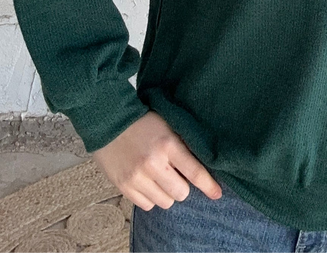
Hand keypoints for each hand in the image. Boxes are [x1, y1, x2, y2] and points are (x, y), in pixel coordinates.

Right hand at [91, 110, 222, 210]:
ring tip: (160, 178)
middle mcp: (153, 163)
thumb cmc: (143, 122)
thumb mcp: (168, 125)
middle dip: (182, 186)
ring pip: (165, 202)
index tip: (217, 194)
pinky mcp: (124, 186)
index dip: (209, 186)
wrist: (108, 122)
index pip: (194, 172)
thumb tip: (205, 162)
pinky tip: (148, 182)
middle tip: (177, 175)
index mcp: (167, 144)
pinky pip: (147, 205)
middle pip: (181, 193)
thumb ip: (184, 143)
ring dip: (166, 193)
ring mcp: (137, 177)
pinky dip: (151, 197)